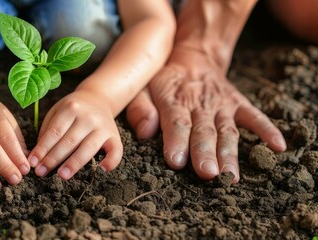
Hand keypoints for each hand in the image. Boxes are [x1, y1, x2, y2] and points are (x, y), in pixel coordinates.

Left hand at [28, 90, 122, 179]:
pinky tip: (102, 170)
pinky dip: (112, 161)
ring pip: (88, 148)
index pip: (54, 132)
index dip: (42, 148)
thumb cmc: (72, 110)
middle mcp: (88, 117)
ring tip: (62, 176)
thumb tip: (39, 154)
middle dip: (53, 159)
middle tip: (41, 172)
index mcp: (71, 108)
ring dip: (74, 163)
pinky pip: (116, 151)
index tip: (32, 162)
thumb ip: (47, 129)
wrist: (98, 98)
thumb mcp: (57, 111)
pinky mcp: (115, 136)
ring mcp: (103, 127)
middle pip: (69, 141)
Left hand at [138, 47, 285, 182]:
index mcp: (174, 100)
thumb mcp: (142, 87)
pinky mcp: (238, 104)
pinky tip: (277, 146)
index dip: (176, 141)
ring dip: (230, 153)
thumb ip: (140, 108)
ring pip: (227, 130)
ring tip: (232, 176)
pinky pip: (255, 117)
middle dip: (205, 152)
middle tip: (207, 173)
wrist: (193, 58)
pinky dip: (267, 130)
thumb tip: (145, 132)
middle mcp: (200, 103)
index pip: (175, 122)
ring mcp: (222, 104)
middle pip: (203, 130)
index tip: (176, 161)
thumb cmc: (161, 81)